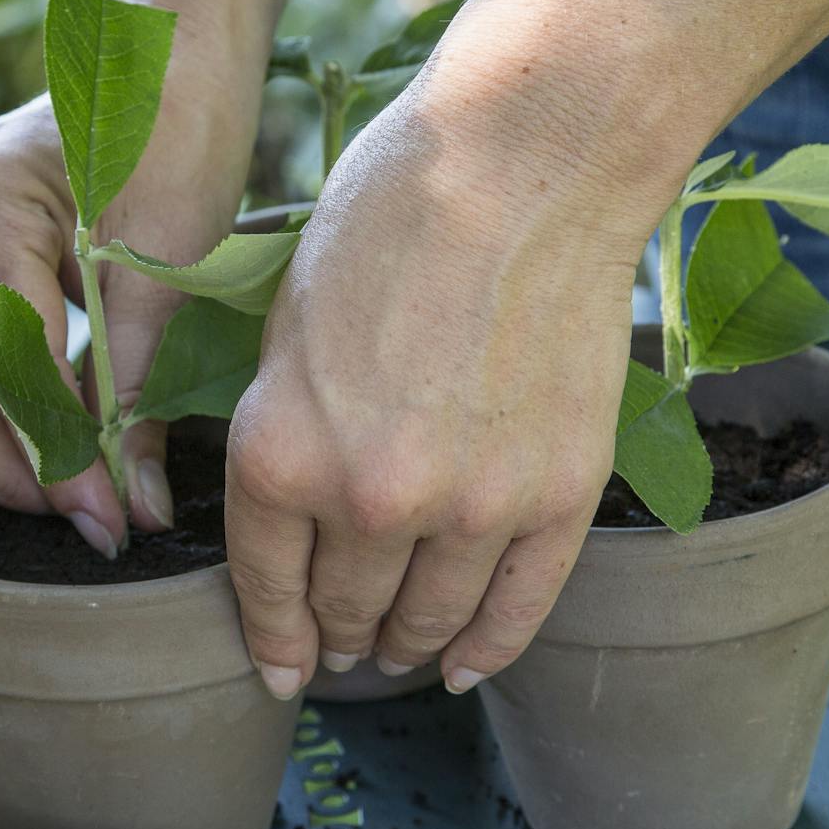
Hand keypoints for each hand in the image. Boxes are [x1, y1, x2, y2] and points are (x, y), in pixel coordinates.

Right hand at [0, 48, 258, 555]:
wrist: (164, 61)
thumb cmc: (175, 132)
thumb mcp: (167, 259)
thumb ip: (136, 383)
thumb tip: (128, 501)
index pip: (0, 365)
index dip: (55, 455)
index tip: (110, 518)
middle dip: (3, 467)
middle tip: (85, 519)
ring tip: (60, 483)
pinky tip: (31, 433)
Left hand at [224, 64, 673, 698]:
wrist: (524, 163)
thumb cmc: (390, 214)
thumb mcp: (287, 324)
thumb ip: (287, 428)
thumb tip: (294, 503)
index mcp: (281, 451)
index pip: (267, 584)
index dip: (273, 636)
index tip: (281, 665)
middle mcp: (371, 499)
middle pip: (347, 608)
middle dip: (337, 637)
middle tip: (340, 648)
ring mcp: (474, 506)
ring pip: (429, 618)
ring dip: (406, 647)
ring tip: (397, 654)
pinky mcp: (560, 494)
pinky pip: (520, 606)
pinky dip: (488, 646)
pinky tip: (466, 665)